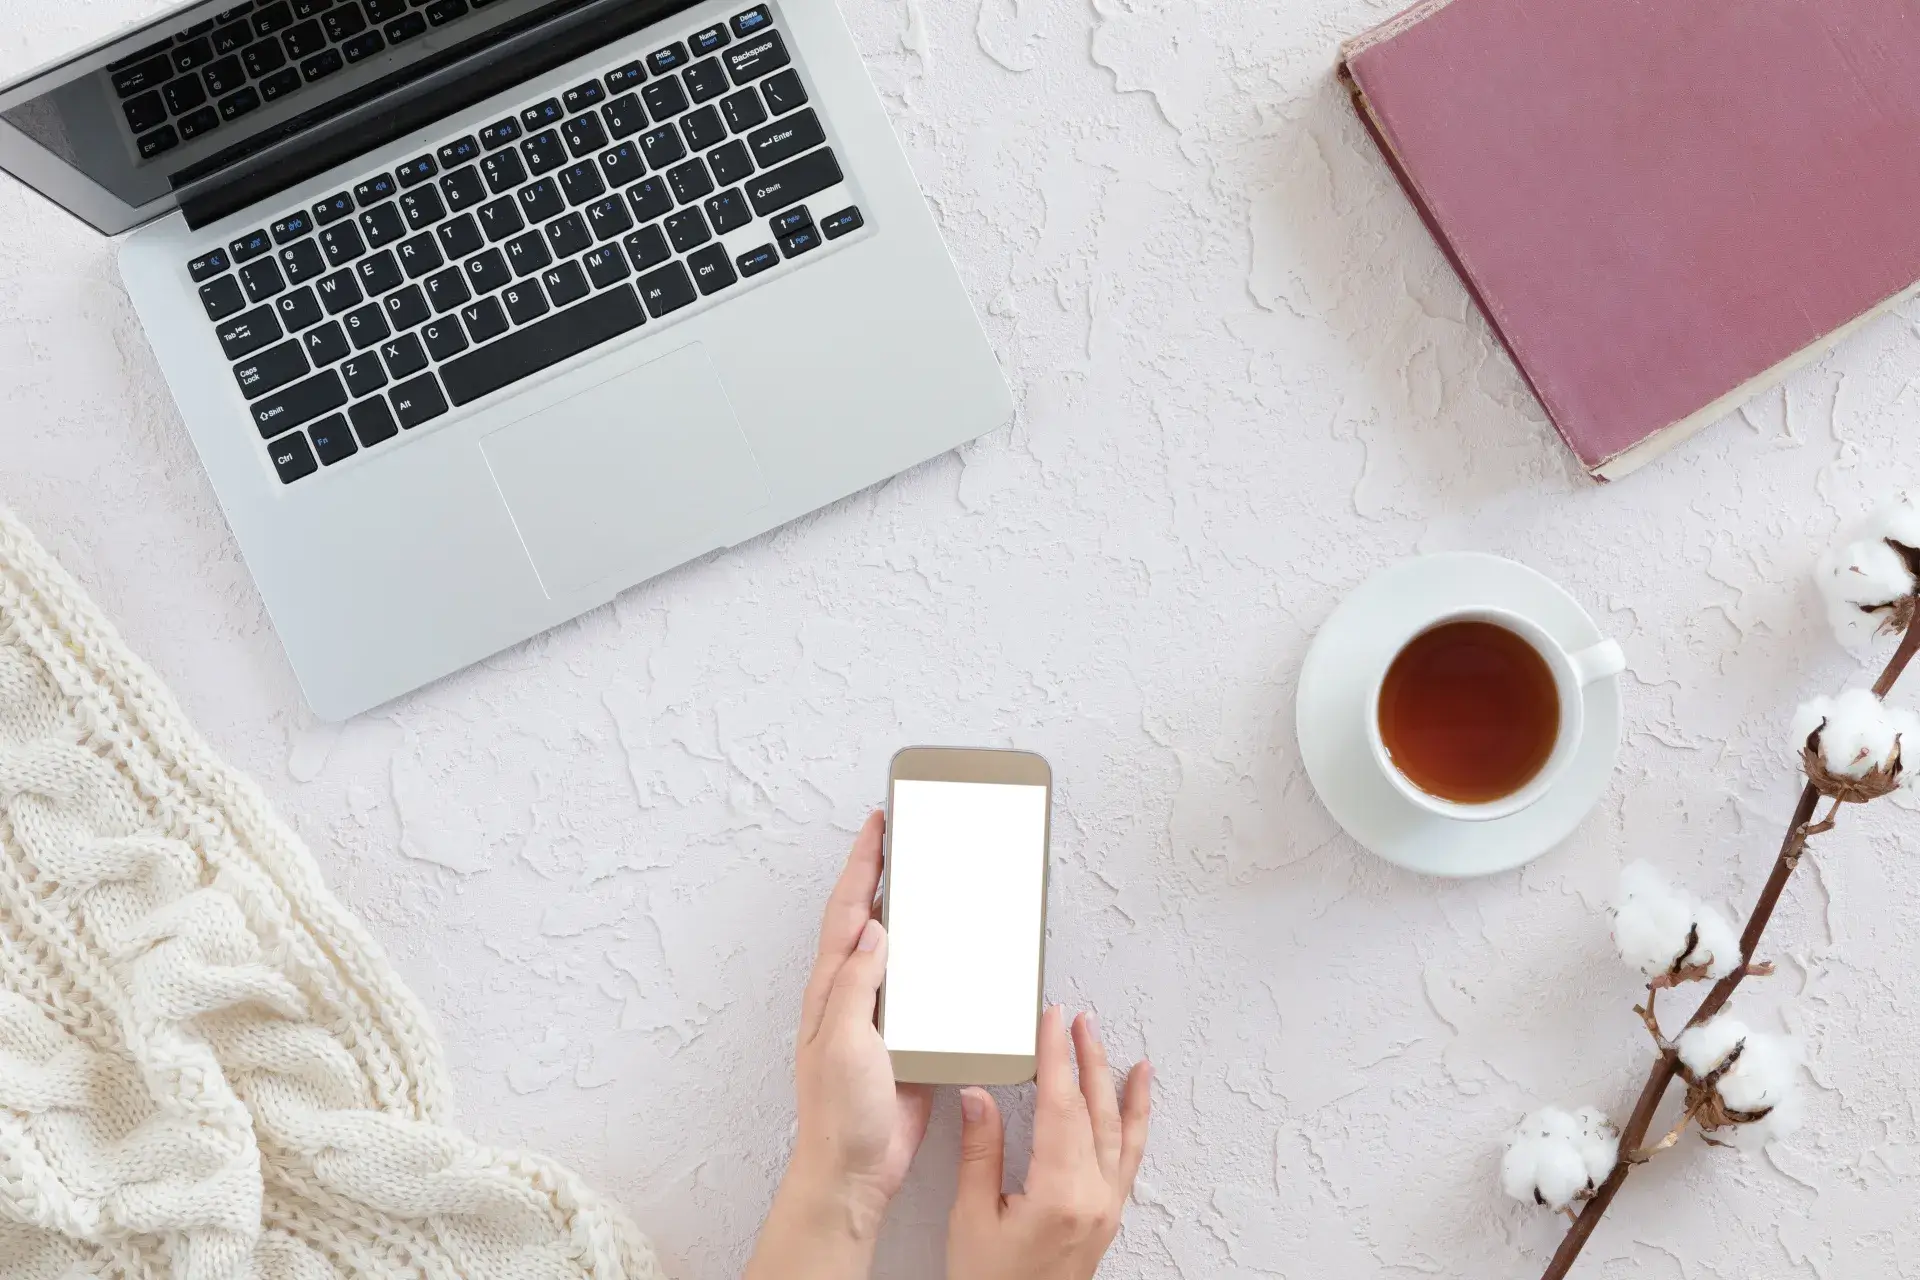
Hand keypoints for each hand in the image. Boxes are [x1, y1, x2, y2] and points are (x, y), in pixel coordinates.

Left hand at [745, 811, 933, 1279]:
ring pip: (899, 950)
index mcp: (831, 988)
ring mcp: (879, 1016)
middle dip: (886, 874)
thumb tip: (876, 929)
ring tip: (942, 881)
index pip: (847, 909)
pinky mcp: (905, 1040)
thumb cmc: (840, 1113)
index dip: (862, 863)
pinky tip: (961, 955)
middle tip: (911, 837)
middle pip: (870, 918)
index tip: (878, 822)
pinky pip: (923, 991)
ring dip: (916, 915)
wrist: (855, 1172)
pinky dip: (940, 965)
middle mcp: (852, 994)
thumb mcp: (845, 1042)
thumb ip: (857, 985)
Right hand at [948, 1005, 1151, 1279]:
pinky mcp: (1108, 1215)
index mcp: (1061, 1193)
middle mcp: (1094, 1197)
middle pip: (1094, 1111)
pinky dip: (1135, 1120)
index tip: (1052, 1021)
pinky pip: (1129, 1156)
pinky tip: (1137, 1097)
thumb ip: (980, 1152)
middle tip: (1076, 1019)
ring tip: (1109, 1043)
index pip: (1061, 1107)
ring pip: (1118, 1129)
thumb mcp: (971, 1217)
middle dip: (1085, 1059)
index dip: (1057, 1057)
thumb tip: (979, 1095)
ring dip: (1112, 1082)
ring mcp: (1107, 1207)